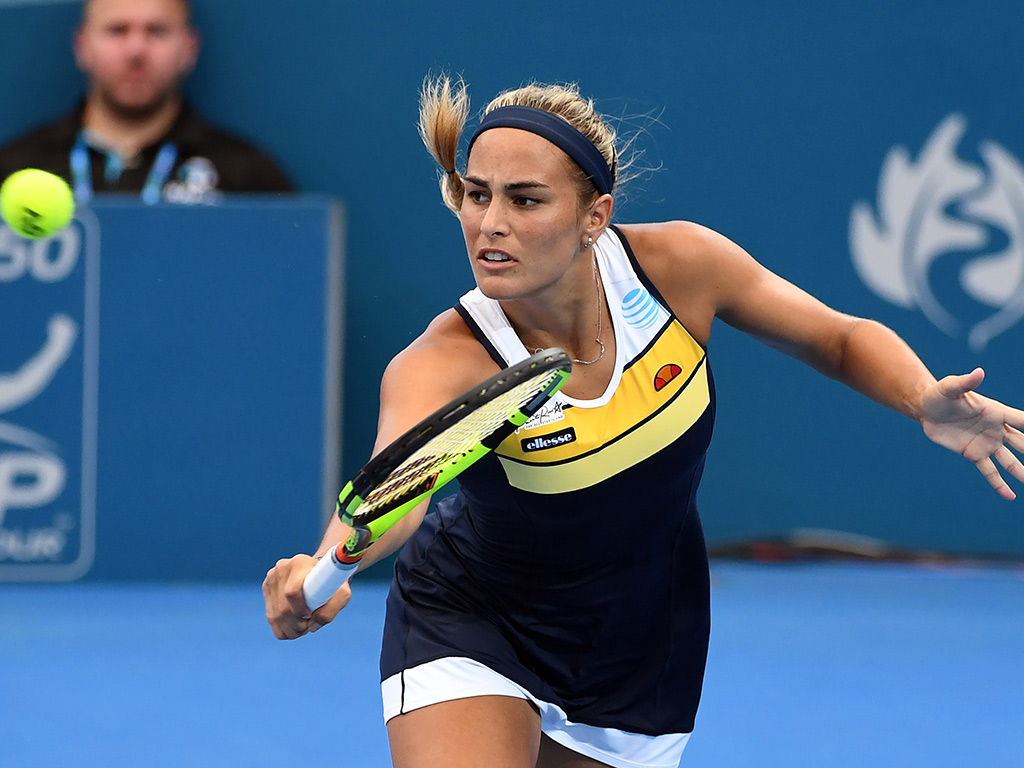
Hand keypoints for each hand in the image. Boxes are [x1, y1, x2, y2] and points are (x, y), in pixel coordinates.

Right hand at [262, 553, 351, 639]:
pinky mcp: (267, 588)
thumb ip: (331, 609)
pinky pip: (271, 618)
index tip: (310, 616)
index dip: (300, 609)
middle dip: (296, 625)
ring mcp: (272, 578)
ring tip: (303, 628)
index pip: (292, 592)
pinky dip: (282, 629)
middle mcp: (282, 568)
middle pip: (283, 608)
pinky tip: (294, 628)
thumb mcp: (341, 594)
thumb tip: (312, 626)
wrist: (320, 573)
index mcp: (301, 563)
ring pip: (275, 616)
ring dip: (290, 629)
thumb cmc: (332, 583)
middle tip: (308, 627)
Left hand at [919, 368, 1023, 499]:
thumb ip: (965, 383)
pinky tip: (1010, 496)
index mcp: (995, 412)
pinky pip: (989, 471)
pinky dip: (999, 484)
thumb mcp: (951, 387)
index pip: (1022, 421)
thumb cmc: (940, 394)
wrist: (926, 408)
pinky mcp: (973, 453)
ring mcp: (986, 443)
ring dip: (1022, 472)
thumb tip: (978, 372)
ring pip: (1010, 461)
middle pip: (1022, 443)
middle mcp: (996, 429)